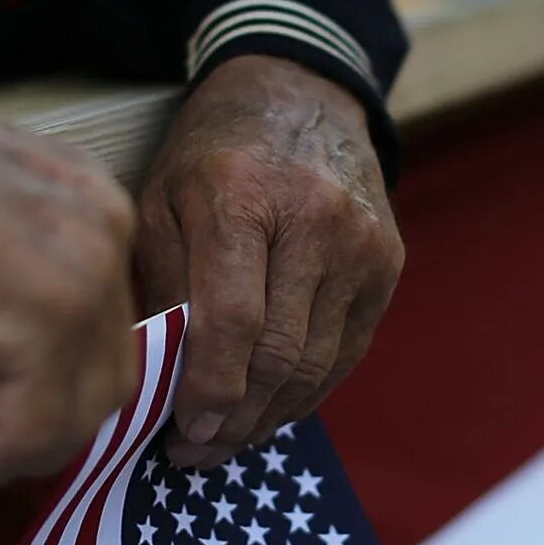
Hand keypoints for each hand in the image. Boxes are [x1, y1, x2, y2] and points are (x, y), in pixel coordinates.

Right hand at [0, 48, 138, 492]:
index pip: (102, 324)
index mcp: (93, 202)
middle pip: (106, 372)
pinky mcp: (45, 321)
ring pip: (81, 411)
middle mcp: (107, 235)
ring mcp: (84, 278)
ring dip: (13, 452)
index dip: (50, 382)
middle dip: (42, 426)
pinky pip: (32, 428)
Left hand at [134, 55, 404, 467]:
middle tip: (194, 451)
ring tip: (227, 440)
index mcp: (244, 196)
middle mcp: (316, 219)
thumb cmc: (213, 152)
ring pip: (320, 363)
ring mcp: (363, 243)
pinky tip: (271, 409)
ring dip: (271, 416)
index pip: (234, 319)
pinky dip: (308, 391)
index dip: (209, 389)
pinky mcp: (389, 264)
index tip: (182, 433)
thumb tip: (155, 382)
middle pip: (282, 352)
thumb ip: (160, 285)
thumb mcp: (161, 200)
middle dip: (236, 418)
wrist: (299, 93)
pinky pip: (348, 351)